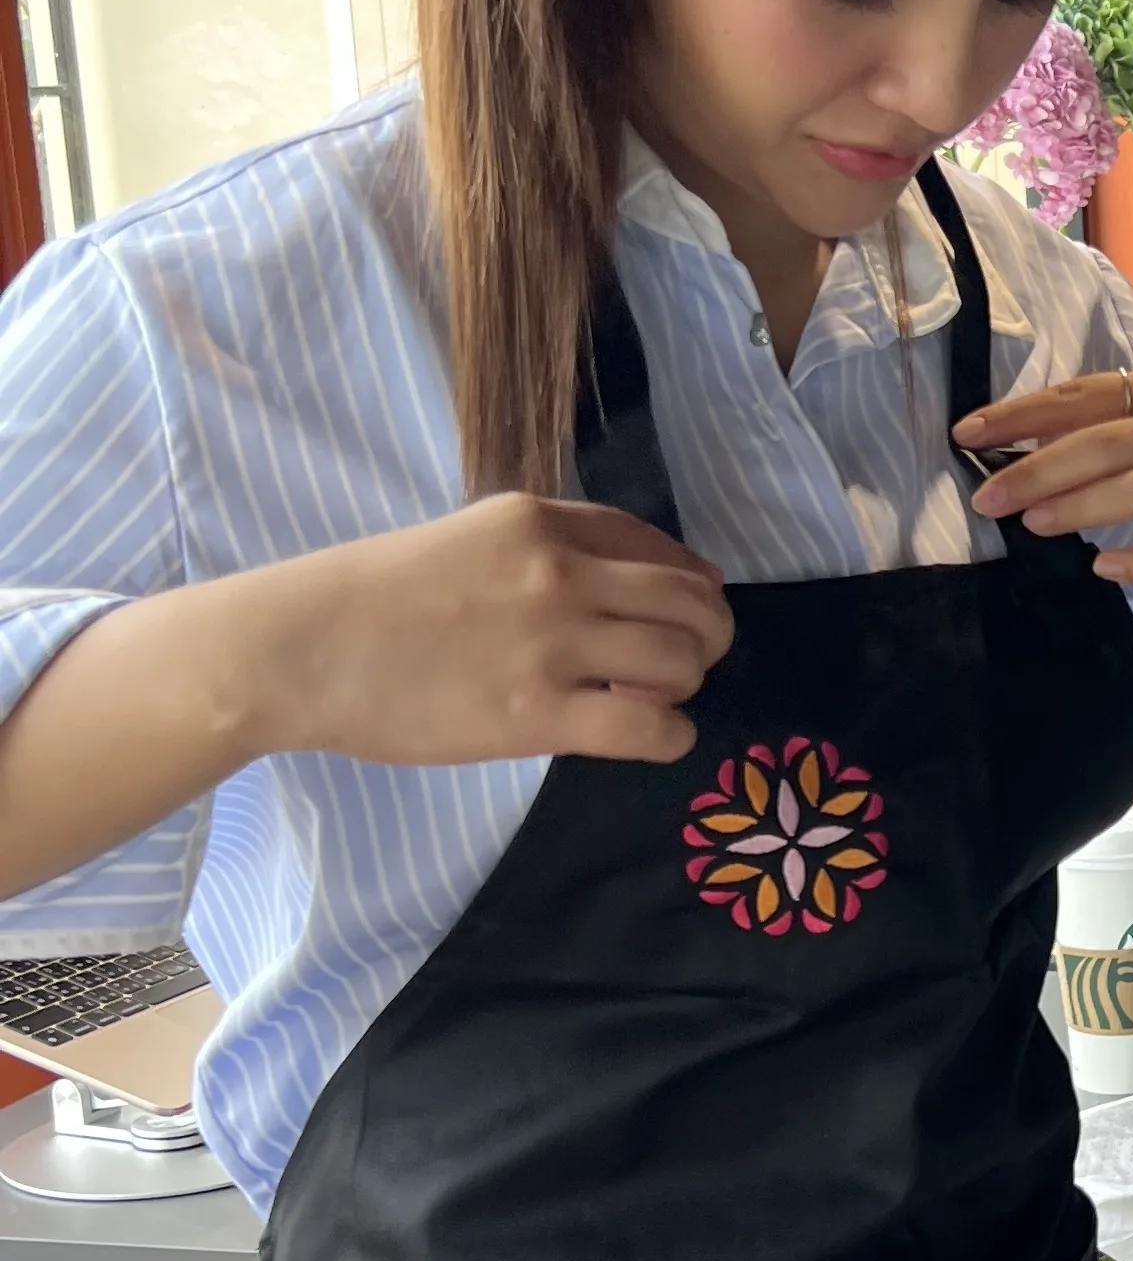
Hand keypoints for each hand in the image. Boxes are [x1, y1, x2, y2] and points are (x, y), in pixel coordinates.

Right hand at [252, 496, 731, 766]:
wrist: (300, 648)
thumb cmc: (370, 600)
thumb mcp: (465, 541)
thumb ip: (541, 553)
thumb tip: (627, 584)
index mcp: (540, 521)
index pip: (655, 544)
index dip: (688, 581)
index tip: (691, 607)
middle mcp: (559, 573)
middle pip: (690, 601)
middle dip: (705, 635)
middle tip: (686, 663)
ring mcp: (552, 643)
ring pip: (682, 660)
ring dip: (686, 684)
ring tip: (655, 700)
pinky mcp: (537, 714)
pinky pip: (650, 727)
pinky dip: (670, 736)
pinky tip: (652, 738)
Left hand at [958, 366, 1132, 584]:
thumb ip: (1118, 416)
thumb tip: (1031, 436)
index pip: (1086, 395)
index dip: (1023, 413)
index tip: (968, 432)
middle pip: (1108, 443)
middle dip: (1040, 469)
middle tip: (987, 496)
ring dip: (1083, 508)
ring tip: (1032, 524)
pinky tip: (1106, 568)